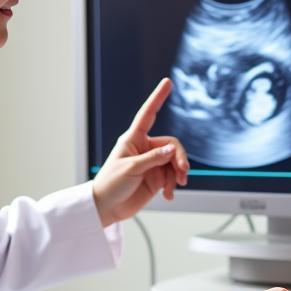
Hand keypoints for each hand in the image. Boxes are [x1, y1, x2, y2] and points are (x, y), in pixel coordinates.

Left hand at [92, 78, 189, 226]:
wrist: (107, 208)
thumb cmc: (111, 185)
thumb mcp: (131, 169)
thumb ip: (154, 158)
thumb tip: (174, 149)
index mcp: (133, 139)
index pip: (148, 114)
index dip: (158, 98)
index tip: (167, 82)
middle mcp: (144, 148)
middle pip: (172, 145)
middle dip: (179, 158)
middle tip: (183, 173)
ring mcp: (152, 163)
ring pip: (175, 161)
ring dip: (178, 174)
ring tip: (177, 186)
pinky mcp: (156, 178)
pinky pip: (172, 177)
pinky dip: (173, 185)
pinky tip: (169, 195)